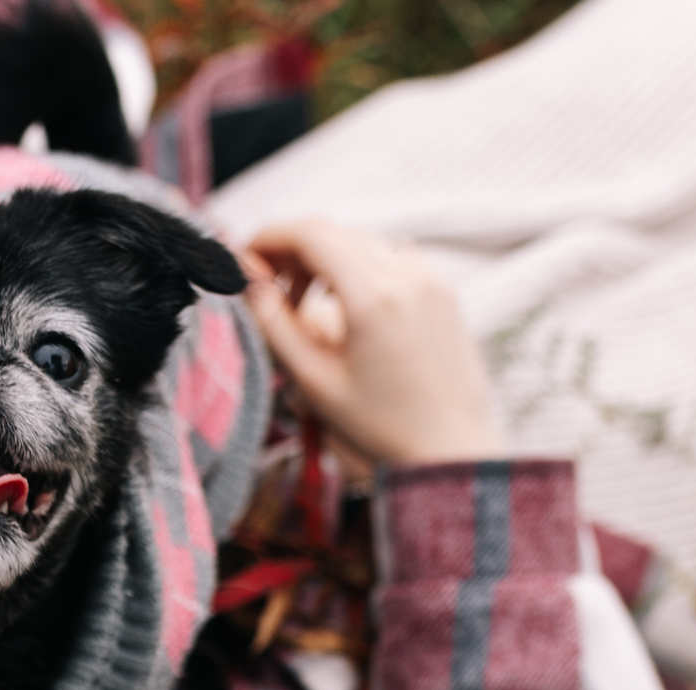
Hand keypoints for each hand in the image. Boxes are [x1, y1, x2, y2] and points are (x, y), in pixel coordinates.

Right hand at [240, 218, 502, 467]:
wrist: (451, 449)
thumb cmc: (381, 427)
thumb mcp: (314, 380)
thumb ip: (274, 323)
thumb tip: (247, 280)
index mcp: (372, 297)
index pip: (309, 233)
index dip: (268, 238)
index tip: (244, 262)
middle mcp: (406, 275)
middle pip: (333, 233)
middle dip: (291, 252)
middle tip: (268, 292)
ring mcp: (430, 279)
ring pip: (360, 242)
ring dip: (323, 260)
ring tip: (304, 307)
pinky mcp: (442, 290)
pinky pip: (389, 258)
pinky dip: (356, 270)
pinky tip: (345, 310)